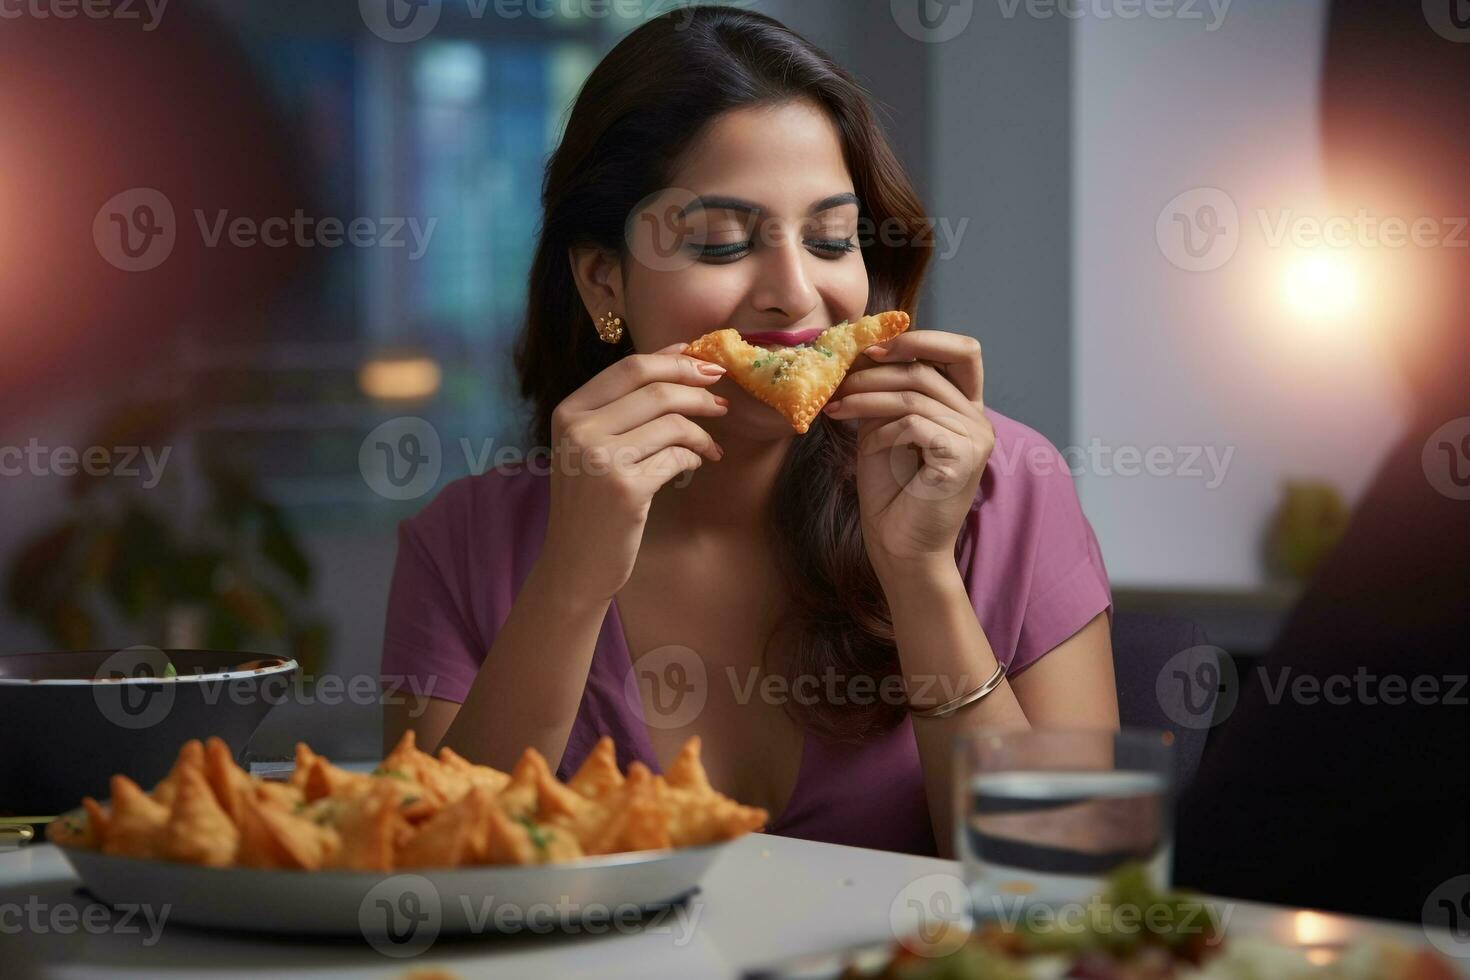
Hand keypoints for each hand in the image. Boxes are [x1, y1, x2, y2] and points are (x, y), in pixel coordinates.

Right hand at [541, 342, 728, 600]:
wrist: (574, 563)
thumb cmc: (591, 501)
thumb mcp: (590, 445)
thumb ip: (624, 406)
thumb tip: (682, 356)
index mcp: (569, 411)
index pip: (630, 368)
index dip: (675, 361)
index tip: (706, 365)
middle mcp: (580, 430)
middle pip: (656, 390)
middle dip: (698, 391)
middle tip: (722, 403)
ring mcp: (600, 459)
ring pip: (672, 423)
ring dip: (702, 433)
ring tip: (710, 446)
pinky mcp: (625, 489)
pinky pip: (677, 457)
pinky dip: (694, 458)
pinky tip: (695, 466)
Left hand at [822, 330, 993, 575]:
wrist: (899, 548)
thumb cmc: (891, 493)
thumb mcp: (884, 430)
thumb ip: (886, 393)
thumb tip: (860, 352)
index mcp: (965, 408)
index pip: (962, 350)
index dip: (920, 338)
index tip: (873, 348)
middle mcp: (979, 420)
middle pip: (929, 368)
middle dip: (876, 370)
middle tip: (838, 381)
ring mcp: (976, 439)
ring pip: (916, 395)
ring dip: (866, 398)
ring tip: (835, 408)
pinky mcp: (964, 459)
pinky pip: (915, 424)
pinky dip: (884, 431)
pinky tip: (867, 448)